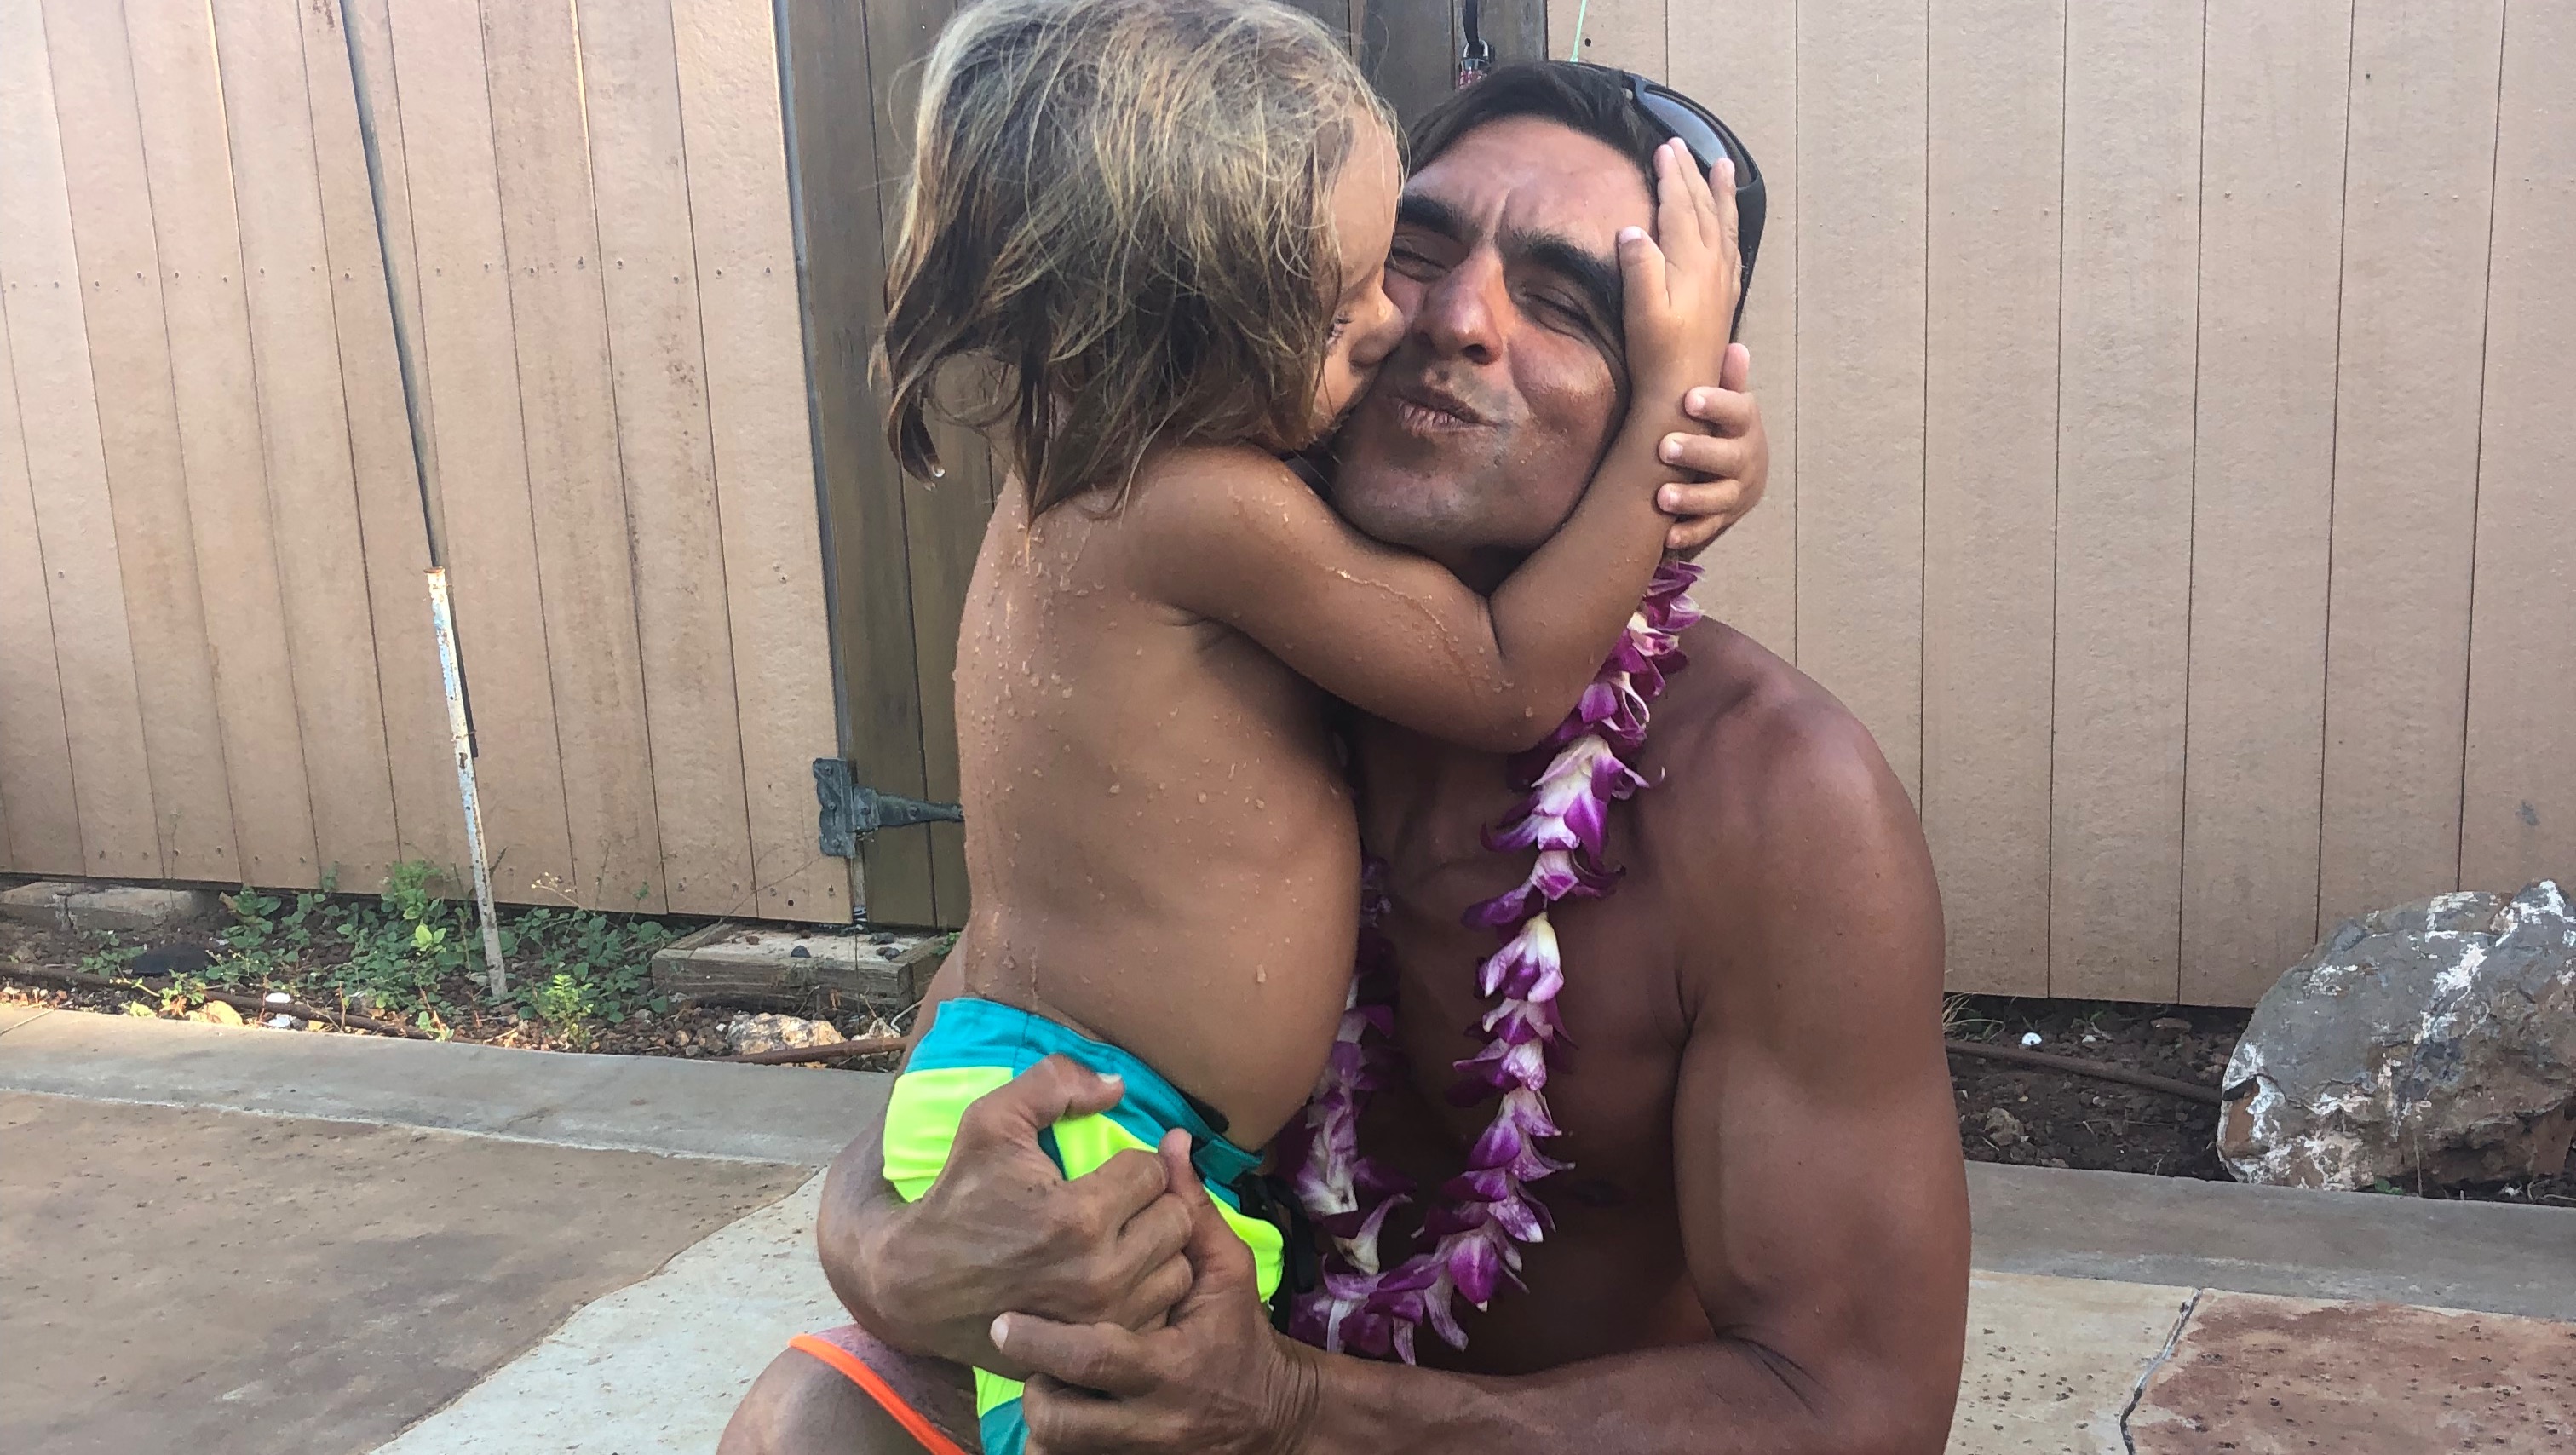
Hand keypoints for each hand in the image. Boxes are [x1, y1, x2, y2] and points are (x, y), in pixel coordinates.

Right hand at [818, 1055, 1193, 1375]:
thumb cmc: (956, 1198)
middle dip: (1153, 1202)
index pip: (1152, 1171)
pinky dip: (1148, 1290)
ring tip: (1124, 1236)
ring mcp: (1102, 1321)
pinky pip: (1159, 1311)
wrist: (912, 1286)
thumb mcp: (989, 1123)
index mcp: (1079, 1217)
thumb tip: (1118, 1085)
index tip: (1103, 1172)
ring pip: (1178, 1268)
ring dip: (1159, 1247)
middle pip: (1177, 1220)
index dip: (1130, 1163)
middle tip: (1120, 1202)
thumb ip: (1054, 1084)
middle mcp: (1099, 1275)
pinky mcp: (1097, 1352)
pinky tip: (1119, 1275)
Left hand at [998, 1132, 1320, 1454]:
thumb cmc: (1239, 1333)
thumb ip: (1193, 1211)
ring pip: (1059, 1448)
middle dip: (1028, 1385)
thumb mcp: (1229, 1270)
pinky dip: (1052, 1445)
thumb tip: (1169, 1141)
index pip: (1095, 1359)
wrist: (1270, 1417)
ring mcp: (1136, 1451)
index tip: (1000, 1321)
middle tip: (1005, 1341)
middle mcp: (1150, 1420)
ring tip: (1032, 1374)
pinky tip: (1052, 1408)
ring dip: (1038, 1412)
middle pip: (1063, 1420)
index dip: (1043, 1344)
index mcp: (1171, 1364)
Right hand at [1616, 142, 1740, 439]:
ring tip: (1723, 166)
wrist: (1685, 391)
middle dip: (1691, 174)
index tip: (1663, 149)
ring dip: (1721, 192)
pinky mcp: (1724, 297)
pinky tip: (1729, 225)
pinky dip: (1729, 225)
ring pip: (1724, 223)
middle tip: (1682, 146)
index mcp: (1690, 262)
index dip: (1671, 177)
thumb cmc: (1657, 354)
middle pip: (1703, 208)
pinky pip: (1732, 247)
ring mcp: (1722, 280)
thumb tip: (1631, 230)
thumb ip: (1639, 267)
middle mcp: (1711, 265)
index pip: (1680, 207)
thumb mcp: (1641, 310)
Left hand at [1654, 341, 1767, 553]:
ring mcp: (1736, 492)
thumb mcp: (1729, 401)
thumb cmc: (1725, 428)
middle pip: (1728, 458)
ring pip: (1719, 498)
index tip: (1689, 398)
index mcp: (1745, 426)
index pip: (1738, 412)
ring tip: (1662, 497)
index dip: (1717, 405)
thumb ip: (1728, 379)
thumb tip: (1734, 348)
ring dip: (1691, 499)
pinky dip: (1688, 533)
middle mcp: (1746, 459)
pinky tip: (1667, 535)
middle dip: (1698, 453)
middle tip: (1665, 447)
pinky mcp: (1723, 518)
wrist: (1746, 471)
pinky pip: (1707, 529)